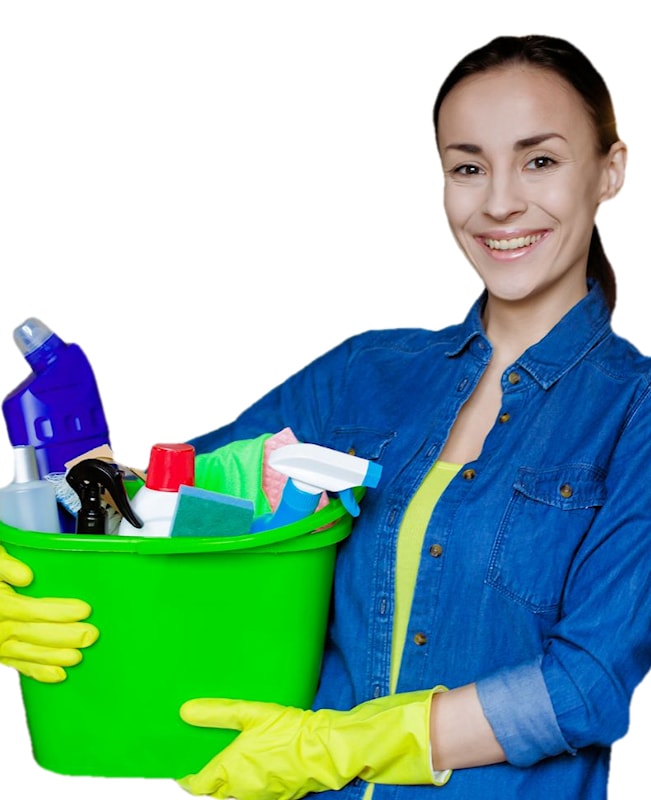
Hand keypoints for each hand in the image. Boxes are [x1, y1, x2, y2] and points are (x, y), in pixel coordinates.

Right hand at [0, 545, 98, 682]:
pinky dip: (39, 672)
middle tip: (91, 635)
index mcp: (2, 604)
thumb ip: (6, 566)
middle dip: (65, 636)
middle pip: (34, 634)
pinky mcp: (1, 653)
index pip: (32, 610)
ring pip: (29, 653)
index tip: (84, 610)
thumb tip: (26, 576)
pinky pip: (20, 665)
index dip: (59, 612)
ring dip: (55, 657)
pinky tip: (58, 674)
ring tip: (78, 657)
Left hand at [178, 688, 450, 798]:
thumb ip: (218, 713)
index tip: (183, 769)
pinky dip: (252, 784)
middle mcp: (243, 789)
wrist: (325, 748)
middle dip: (211, 781)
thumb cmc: (290, 730)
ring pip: (238, 795)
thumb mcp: (251, 713)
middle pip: (217, 792)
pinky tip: (259, 765)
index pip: (199, 785)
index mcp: (231, 770)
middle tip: (207, 762)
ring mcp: (262, 795)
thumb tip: (185, 711)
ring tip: (233, 761)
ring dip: (232, 783)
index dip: (189, 778)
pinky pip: (258, 794)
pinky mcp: (280, 795)